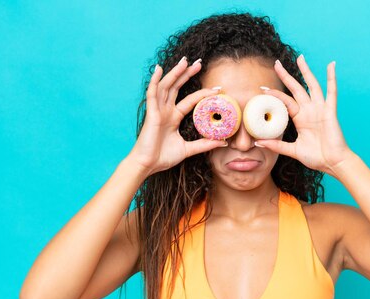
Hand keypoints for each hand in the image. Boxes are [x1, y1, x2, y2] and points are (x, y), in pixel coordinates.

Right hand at [126, 57, 226, 175]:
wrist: (147, 165)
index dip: (202, 93)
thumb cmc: (163, 157)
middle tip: (199, 63)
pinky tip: (159, 69)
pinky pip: (152, 93)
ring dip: (175, 73)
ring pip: (167, 86)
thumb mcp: (188, 149)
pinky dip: (155, 81)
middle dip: (187, 74)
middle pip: (177, 87)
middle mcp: (165, 111)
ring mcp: (158, 110)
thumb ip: (204, 144)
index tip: (216, 89)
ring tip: (185, 61)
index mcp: (173, 117)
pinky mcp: (151, 113)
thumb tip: (223, 142)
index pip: (189, 100)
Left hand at [255, 55, 353, 176]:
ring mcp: (320, 109)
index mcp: (301, 118)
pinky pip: (331, 92)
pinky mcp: (330, 111)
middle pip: (296, 88)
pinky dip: (331, 78)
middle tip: (276, 63)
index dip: (274, 95)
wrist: (333, 164)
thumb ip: (277, 145)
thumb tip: (258, 143)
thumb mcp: (293, 150)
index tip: (262, 89)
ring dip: (306, 71)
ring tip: (300, 57)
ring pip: (312, 85)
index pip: (285, 102)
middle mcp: (310, 111)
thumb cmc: (316, 157)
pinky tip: (331, 65)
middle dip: (286, 76)